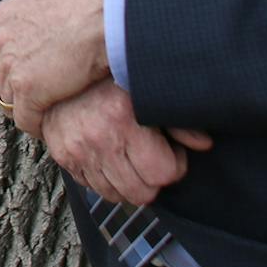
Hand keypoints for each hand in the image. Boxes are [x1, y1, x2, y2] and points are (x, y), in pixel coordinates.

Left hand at [0, 0, 109, 133]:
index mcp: (4, 16)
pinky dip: (35, 125)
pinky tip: (47, 126)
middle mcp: (1, 41)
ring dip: (22, 109)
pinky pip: (24, 119)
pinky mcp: (28, 91)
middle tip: (30, 99)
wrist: (107, 17)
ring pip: (7, 101)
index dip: (2, 67)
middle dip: (9, 91)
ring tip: (41, 115)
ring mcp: (12, 67)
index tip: (19, 76)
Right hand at [41, 78, 213, 206]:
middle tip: (152, 158)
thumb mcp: (148, 91)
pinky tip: (110, 157)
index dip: (174, 164)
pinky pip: (94, 189)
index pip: (164, 173)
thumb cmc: (110, 79)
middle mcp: (100, 137)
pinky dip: (105, 179)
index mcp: (125, 118)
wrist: (61, 71)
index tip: (170, 150)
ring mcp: (79, 150)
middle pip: (142, 193)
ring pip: (117, 196)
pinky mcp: (64, 157)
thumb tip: (204, 143)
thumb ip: (179, 120)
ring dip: (128, 182)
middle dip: (152, 178)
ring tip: (130, 158)